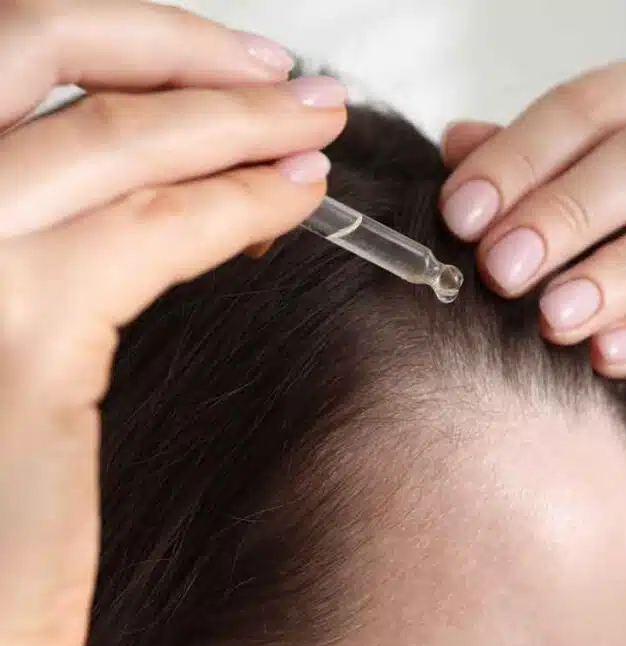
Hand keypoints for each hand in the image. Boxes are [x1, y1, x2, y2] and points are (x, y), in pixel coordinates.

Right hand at [0, 4, 346, 645]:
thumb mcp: (4, 322)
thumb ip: (49, 249)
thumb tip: (133, 196)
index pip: (12, 70)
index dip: (125, 53)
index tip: (221, 70)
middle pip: (41, 50)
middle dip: (183, 50)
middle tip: (288, 76)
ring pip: (115, 135)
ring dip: (233, 115)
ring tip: (316, 119)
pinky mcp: (24, 336)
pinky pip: (157, 228)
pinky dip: (239, 201)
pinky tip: (296, 195)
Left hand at [440, 59, 625, 376]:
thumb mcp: (572, 196)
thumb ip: (523, 171)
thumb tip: (456, 144)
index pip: (589, 107)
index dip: (519, 158)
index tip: (459, 216)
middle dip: (567, 214)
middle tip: (501, 270)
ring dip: (618, 273)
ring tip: (553, 318)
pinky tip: (608, 354)